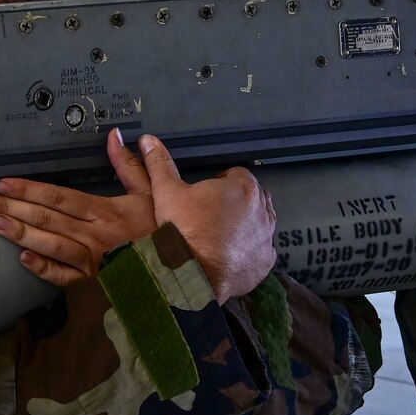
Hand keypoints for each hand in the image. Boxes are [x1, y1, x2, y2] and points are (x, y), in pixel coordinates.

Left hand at [0, 127, 156, 285]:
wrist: (192, 274)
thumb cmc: (169, 233)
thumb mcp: (155, 195)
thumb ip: (133, 167)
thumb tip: (116, 136)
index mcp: (106, 212)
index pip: (59, 197)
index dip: (29, 189)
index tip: (2, 183)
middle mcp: (96, 236)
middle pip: (47, 219)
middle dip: (11, 208)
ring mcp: (94, 263)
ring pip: (51, 245)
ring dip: (20, 234)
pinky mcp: (96, 286)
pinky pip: (66, 278)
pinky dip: (44, 269)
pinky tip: (23, 260)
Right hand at [139, 134, 276, 302]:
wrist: (193, 274)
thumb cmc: (183, 229)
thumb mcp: (166, 192)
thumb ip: (159, 163)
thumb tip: (148, 139)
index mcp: (242, 187)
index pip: (237, 174)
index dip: (219, 182)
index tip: (204, 194)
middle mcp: (262, 210)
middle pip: (252, 197)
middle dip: (235, 202)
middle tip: (209, 213)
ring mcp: (266, 237)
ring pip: (259, 222)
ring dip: (244, 224)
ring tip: (218, 234)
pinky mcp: (265, 261)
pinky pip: (260, 249)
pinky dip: (248, 250)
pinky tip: (228, 254)